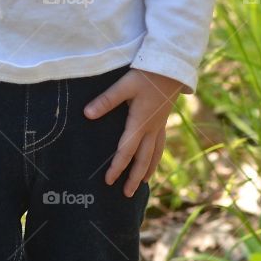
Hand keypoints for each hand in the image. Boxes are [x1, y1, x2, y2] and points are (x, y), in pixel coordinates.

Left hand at [83, 69, 183, 196]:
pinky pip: (161, 144)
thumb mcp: (125, 85)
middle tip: (127, 194)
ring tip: (144, 184)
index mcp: (140, 122)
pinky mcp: (163, 118)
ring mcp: (160, 124)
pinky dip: (156, 157)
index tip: (108, 181)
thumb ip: (106, 100)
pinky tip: (154, 158)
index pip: (126, 151)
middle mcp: (151, 128)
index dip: (117, 167)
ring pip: (155, 154)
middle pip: (143, 159)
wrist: (173, 66)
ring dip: (148, 170)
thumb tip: (87, 114)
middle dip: (135, 177)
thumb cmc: (147, 74)